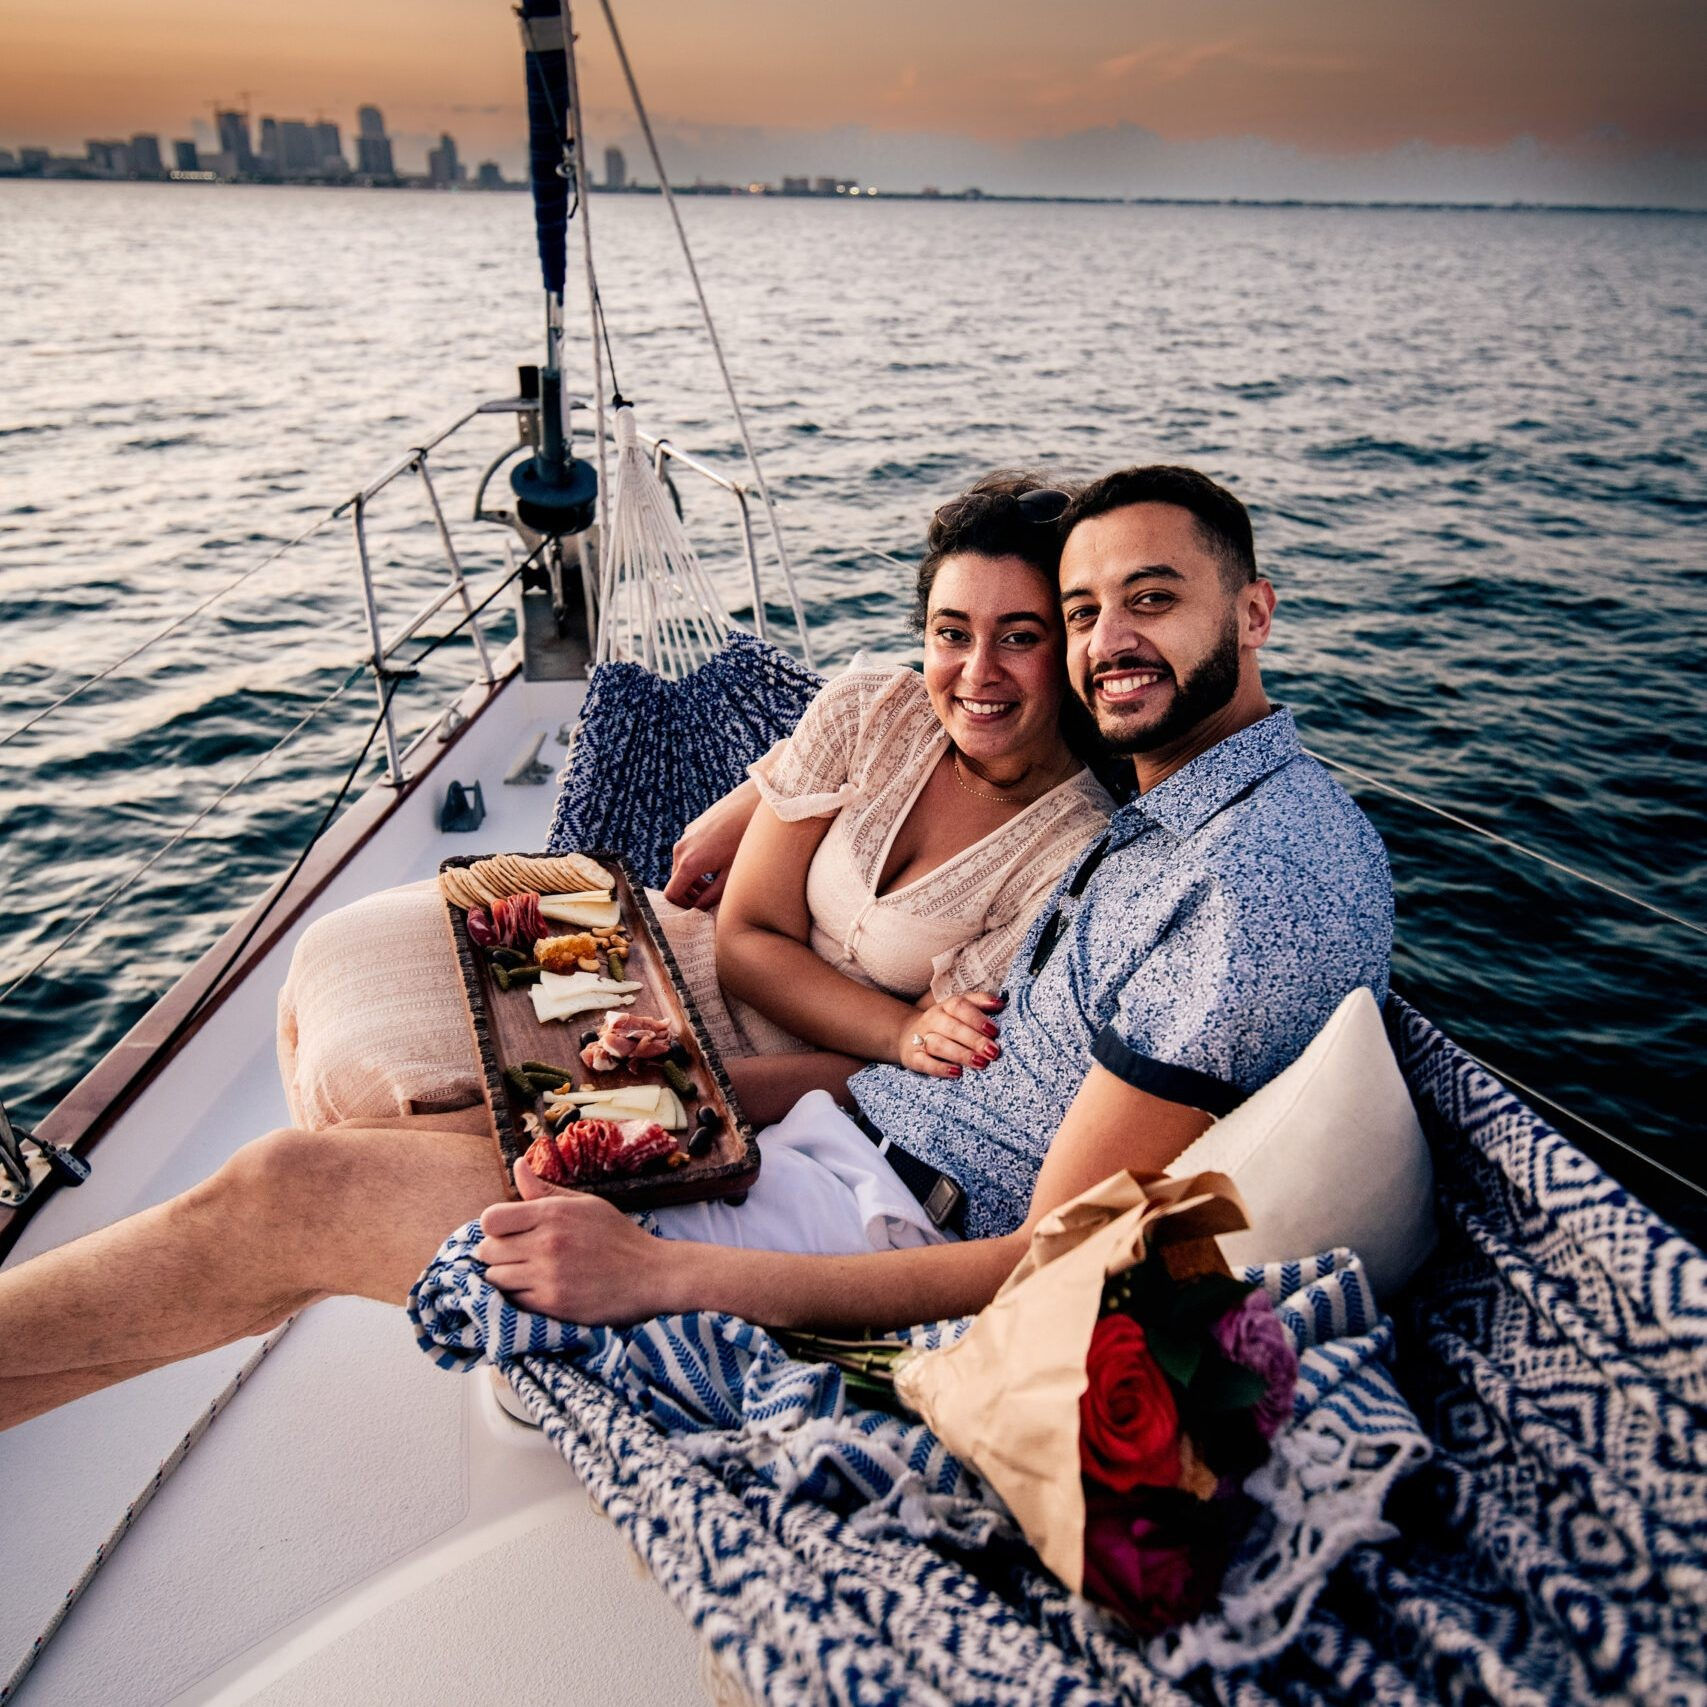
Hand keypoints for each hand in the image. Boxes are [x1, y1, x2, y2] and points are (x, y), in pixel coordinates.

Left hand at [472, 1159, 676, 1323]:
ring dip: (505, 1275)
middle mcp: (546, 1243)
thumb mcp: (585, 1204)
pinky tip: (538, 1287)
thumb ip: (545, 1190)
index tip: (506, 1231)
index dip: (493, 1226)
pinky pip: (513, 1300)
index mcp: (553, 1213)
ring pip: (496, 1277)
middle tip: (516, 1253)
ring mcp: (548, 1276)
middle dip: (496, 1252)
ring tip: (526, 1271)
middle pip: (488, 1250)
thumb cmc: (617, 1236)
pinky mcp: (553, 1304)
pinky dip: (520, 1295)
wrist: (651, 1275)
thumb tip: (518, 1164)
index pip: (491, 1219)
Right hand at [663, 779, 760, 908]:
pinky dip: (697, 863)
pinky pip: (688, 852)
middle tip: (711, 899)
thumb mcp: (731, 874)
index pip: (672, 894)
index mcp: (689, 863)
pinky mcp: (693, 828)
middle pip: (677, 881)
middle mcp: (681, 848)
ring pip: (682, 866)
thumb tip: (700, 908)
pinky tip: (719, 860)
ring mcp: (686, 836)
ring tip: (717, 881)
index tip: (699, 910)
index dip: (683, 907)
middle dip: (691, 893)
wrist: (752, 804)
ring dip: (695, 879)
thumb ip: (712, 896)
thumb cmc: (746, 840)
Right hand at [897, 991, 1004, 1076]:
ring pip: (938, 1044)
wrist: (907, 1035)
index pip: (958, 1006)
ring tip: (981, 1063)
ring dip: (961, 1054)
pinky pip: (924, 1062)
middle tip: (993, 1052)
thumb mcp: (958, 1009)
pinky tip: (957, 1073)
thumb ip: (979, 1003)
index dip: (976, 1018)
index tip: (994, 1030)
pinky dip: (940, 1068)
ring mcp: (920, 1039)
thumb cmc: (944, 1023)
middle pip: (951, 1027)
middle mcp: (932, 1020)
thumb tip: (1001, 1003)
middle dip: (974, 1040)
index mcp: (945, 1006)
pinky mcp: (913, 1058)